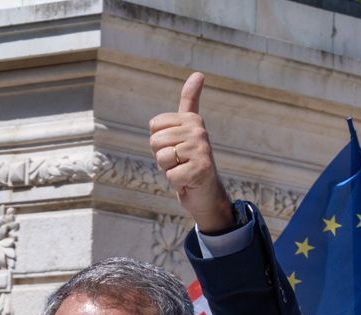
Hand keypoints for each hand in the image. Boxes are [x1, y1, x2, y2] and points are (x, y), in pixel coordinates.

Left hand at [148, 74, 234, 234]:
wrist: (206, 194)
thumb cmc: (190, 162)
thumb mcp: (186, 130)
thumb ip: (189, 101)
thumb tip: (199, 73)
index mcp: (192, 119)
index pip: (154, 126)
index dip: (159, 143)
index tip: (175, 149)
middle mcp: (199, 131)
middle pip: (155, 142)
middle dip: (162, 158)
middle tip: (179, 163)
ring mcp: (201, 150)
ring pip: (163, 158)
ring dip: (169, 171)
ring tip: (183, 171)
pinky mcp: (200, 170)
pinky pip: (171, 176)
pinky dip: (176, 184)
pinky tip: (188, 182)